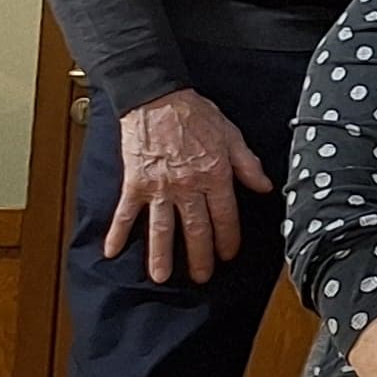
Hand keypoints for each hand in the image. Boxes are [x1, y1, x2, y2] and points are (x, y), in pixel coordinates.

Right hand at [103, 90, 271, 284]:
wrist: (157, 98)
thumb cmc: (196, 114)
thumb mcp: (233, 135)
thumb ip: (248, 165)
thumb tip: (265, 188)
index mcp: (215, 175)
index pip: (225, 215)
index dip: (228, 237)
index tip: (228, 255)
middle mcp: (188, 186)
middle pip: (196, 228)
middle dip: (199, 256)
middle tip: (201, 278)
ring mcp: (160, 187)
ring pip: (162, 228)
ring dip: (161, 255)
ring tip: (160, 278)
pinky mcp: (135, 183)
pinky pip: (126, 212)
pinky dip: (118, 233)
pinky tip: (112, 252)